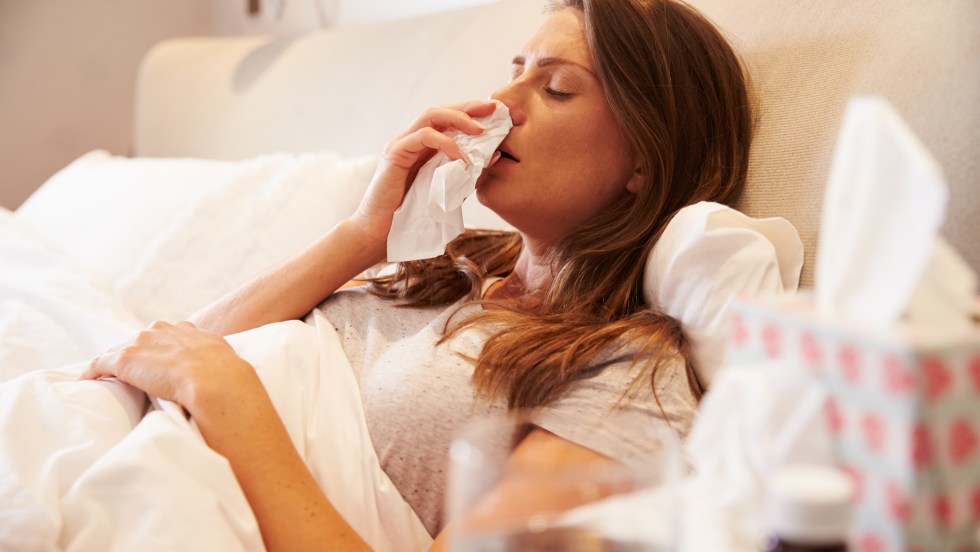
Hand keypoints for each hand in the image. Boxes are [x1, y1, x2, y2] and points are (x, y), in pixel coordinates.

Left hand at [81, 321, 253, 410]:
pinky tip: (86, 381)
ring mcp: (143, 343)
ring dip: (113, 362)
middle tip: (133, 373)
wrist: (216, 380)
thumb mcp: (226, 362)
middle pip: (140, 339)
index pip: (166, 335)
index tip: (158, 361)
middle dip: (136, 353)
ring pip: (119, 350)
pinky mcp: (125, 359)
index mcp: (187, 330)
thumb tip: (232, 377)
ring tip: (105, 376)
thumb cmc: (227, 377)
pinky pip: (101, 363)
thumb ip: (219, 361)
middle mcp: (163, 330)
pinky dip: (92, 372)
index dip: (160, 348)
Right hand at [349, 100, 497, 247]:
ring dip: (459, 119)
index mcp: (422, 147)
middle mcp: (410, 140)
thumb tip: (495, 155)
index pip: (447, 120)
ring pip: (431, 115)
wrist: (379, 234)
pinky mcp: (395, 154)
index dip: (471, 112)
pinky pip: (424, 136)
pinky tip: (461, 156)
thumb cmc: (411, 216)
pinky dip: (446, 143)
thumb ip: (467, 174)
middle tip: (493, 108)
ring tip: (480, 130)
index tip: (496, 112)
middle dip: (469, 107)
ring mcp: (401, 144)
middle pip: (441, 111)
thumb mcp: (448, 192)